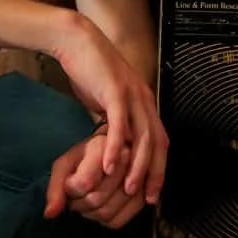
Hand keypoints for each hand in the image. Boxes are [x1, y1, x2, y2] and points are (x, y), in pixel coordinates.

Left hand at [43, 133, 143, 229]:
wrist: (113, 152)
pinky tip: (101, 208)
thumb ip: (56, 187)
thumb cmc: (86, 158)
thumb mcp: (66, 164)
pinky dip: (104, 221)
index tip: (70, 183)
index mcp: (103, 147)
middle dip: (79, 204)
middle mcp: (125, 161)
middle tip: (77, 196)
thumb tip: (49, 214)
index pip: (84, 182)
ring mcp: (138, 180)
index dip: (71, 190)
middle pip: (95, 199)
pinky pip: (118, 221)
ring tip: (87, 201)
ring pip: (107, 213)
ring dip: (90, 214)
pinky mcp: (143, 196)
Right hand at [50, 13, 168, 204]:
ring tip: (129, 189)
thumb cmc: (90, 70)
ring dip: (137, 166)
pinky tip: (111, 166)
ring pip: (142, 137)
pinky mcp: (114, 90)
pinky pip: (119, 124)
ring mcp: (131, 94)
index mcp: (144, 102)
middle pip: (157, 143)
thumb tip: (115, 143)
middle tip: (147, 198)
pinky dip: (117, 148)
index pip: (160, 140)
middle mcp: (144, 99)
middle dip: (154, 173)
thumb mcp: (107, 99)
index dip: (159, 168)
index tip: (153, 191)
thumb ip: (115, 120)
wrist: (77, 40)